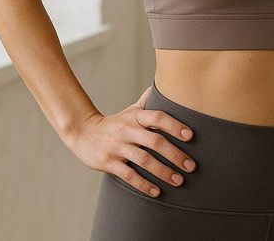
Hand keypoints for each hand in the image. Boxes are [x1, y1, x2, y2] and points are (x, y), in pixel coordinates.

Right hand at [65, 85, 196, 197]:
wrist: (83, 133)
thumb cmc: (115, 123)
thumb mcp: (130, 110)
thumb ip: (148, 101)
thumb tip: (166, 83)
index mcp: (135, 117)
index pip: (157, 117)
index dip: (174, 125)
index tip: (191, 136)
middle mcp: (126, 130)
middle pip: (154, 141)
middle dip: (175, 154)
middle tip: (191, 166)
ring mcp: (117, 147)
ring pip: (144, 160)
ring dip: (163, 172)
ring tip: (179, 180)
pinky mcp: (108, 162)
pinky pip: (129, 175)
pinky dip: (144, 185)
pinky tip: (157, 192)